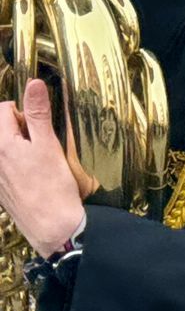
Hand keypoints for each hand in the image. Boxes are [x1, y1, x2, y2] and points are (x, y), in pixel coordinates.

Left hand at [0, 81, 87, 257]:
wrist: (52, 226)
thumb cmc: (52, 186)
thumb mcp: (49, 145)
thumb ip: (38, 113)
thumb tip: (34, 84)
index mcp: (3, 143)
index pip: (3, 109)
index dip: (22, 109)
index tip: (39, 120)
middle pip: (1, 128)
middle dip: (18, 126)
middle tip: (40, 138)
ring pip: (4, 148)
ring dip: (18, 146)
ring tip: (38, 157)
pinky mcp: (2, 190)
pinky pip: (6, 167)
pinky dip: (17, 164)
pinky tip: (34, 175)